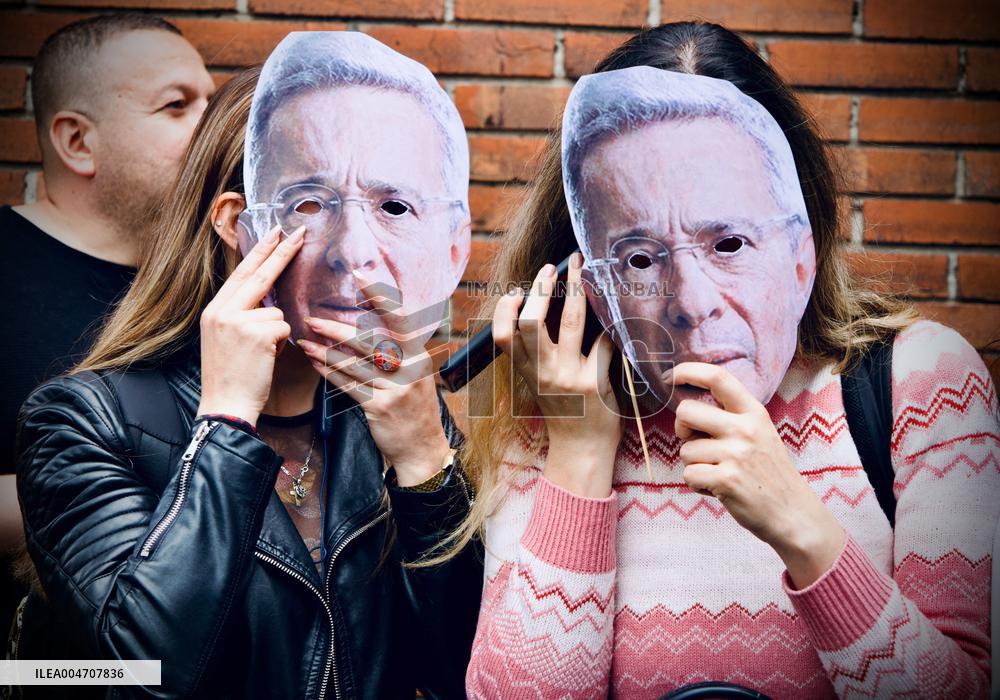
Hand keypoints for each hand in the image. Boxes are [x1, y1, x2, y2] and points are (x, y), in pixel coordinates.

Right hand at [196, 225, 303, 426]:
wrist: (225, 405)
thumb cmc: (231, 376)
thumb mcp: (225, 338)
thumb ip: (240, 314)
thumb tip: (267, 297)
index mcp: (213, 310)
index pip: (241, 273)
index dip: (260, 252)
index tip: (274, 233)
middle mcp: (221, 310)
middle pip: (259, 274)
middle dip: (281, 252)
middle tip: (298, 231)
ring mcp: (237, 321)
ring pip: (277, 311)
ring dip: (277, 332)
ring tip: (260, 354)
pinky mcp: (256, 333)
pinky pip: (284, 327)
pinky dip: (282, 344)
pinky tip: (266, 358)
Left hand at [297, 271, 449, 486]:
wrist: (423, 450)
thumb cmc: (416, 410)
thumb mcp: (416, 377)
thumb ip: (399, 354)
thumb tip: (370, 329)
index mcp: (419, 356)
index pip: (399, 318)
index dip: (380, 296)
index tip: (361, 274)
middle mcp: (410, 369)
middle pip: (369, 341)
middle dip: (337, 330)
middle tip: (312, 319)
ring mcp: (395, 390)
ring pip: (354, 364)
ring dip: (325, 352)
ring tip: (305, 343)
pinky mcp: (379, 408)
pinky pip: (349, 386)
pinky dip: (330, 374)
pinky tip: (316, 365)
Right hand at [493, 253, 619, 497]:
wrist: (581, 450)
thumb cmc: (563, 413)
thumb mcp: (538, 385)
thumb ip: (535, 356)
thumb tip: (538, 310)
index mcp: (525, 373)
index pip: (503, 335)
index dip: (504, 309)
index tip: (515, 291)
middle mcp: (543, 373)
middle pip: (531, 322)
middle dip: (541, 288)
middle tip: (550, 268)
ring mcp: (569, 377)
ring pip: (568, 323)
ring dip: (575, 289)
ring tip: (579, 270)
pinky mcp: (595, 382)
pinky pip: (603, 342)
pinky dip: (610, 325)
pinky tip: (614, 313)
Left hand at [671, 362, 845, 587]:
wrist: (792, 513)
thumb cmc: (769, 472)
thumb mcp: (760, 433)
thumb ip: (730, 418)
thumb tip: (686, 408)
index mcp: (753, 413)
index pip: (718, 378)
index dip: (689, 371)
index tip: (671, 376)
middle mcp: (745, 429)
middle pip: (686, 411)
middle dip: (681, 429)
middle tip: (696, 443)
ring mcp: (736, 454)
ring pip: (685, 450)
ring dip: (694, 465)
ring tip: (718, 473)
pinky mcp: (726, 480)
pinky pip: (689, 475)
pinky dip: (697, 484)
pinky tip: (717, 488)